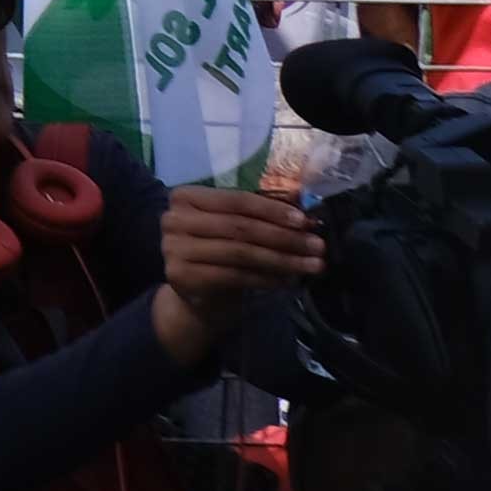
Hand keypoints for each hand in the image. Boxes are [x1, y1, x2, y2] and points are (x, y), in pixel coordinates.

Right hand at [147, 179, 322, 361]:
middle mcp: (173, 219)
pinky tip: (288, 281)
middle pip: (239, 227)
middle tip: (317, 246)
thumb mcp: (234, 227)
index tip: (305, 221)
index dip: (272, 210)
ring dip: (282, 260)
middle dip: (284, 237)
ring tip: (312, 265)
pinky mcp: (182, 276)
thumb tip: (301, 205)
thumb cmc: (219, 251)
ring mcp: (174, 248)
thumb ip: (258, 215)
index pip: (235, 200)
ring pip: (241, 253)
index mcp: (184, 196)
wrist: (195, 293)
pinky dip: (267, 278)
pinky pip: (235, 276)